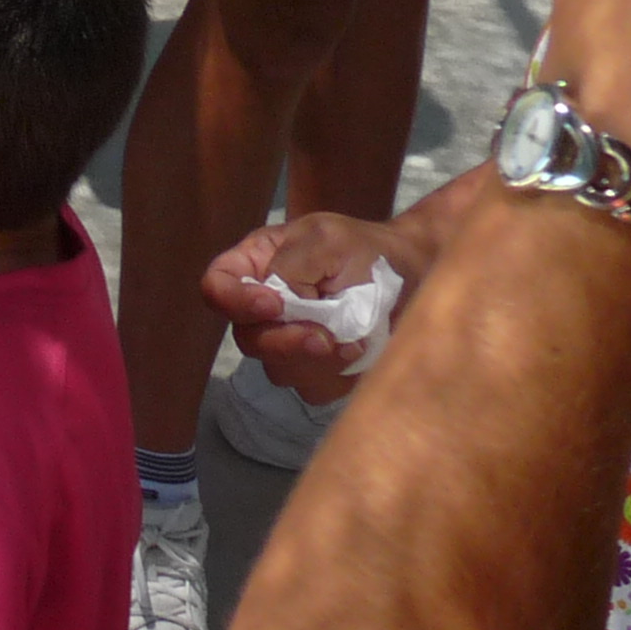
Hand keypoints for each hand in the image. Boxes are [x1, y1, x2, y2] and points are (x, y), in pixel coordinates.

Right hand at [203, 211, 413, 399]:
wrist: (414, 277)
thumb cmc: (365, 250)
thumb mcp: (325, 240)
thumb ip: (291, 266)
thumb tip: (279, 304)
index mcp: (255, 267)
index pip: (217, 289)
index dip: (236, 303)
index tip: (276, 304)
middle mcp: (264, 309)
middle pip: (248, 339)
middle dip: (286, 342)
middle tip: (326, 337)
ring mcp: (290, 343)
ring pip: (278, 370)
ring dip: (316, 363)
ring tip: (356, 343)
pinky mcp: (318, 372)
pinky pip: (312, 389)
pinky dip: (336, 377)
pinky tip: (360, 354)